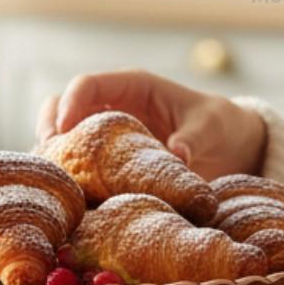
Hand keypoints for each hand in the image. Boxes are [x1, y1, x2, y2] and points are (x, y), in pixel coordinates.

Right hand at [34, 70, 267, 180]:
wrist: (234, 148)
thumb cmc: (220, 126)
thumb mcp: (211, 126)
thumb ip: (194, 137)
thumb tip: (177, 154)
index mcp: (133, 87)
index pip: (88, 85)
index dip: (71, 102)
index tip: (63, 130)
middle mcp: (112, 108)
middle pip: (61, 109)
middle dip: (49, 129)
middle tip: (49, 157)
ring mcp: (107, 137)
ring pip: (62, 139)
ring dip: (54, 157)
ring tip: (53, 181)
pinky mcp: (109, 165)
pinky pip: (78, 168)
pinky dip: (69, 179)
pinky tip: (69, 199)